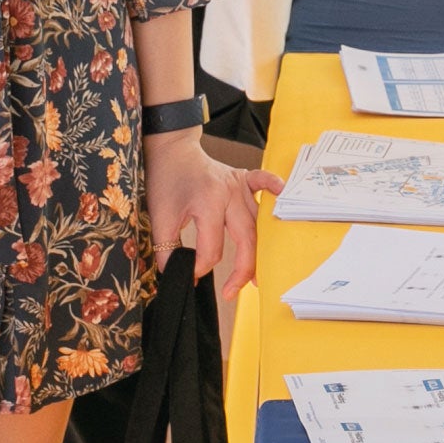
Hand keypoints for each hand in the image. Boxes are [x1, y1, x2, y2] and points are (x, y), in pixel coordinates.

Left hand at [146, 129, 281, 303]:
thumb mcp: (160, 217)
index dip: (201, 267)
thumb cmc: (165, 181)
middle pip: (245, 239)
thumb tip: (176, 273)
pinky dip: (275, 190)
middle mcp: (229, 193)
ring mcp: (239, 185)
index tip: (189, 274)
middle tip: (231, 291)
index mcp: (208, 202)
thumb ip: (167, 248)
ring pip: (257, 223)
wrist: (171, 151)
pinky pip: (264, 183)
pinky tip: (284, 198)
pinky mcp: (243, 178)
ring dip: (261, 248)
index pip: (213, 248)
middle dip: (241, 270)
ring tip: (259, 275)